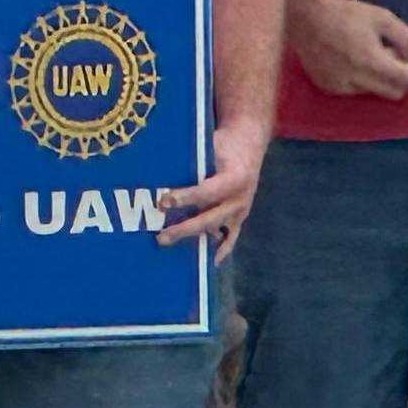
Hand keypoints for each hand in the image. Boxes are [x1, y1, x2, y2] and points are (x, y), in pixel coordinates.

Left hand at [159, 118, 266, 251]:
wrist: (247, 145)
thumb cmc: (222, 144)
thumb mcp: (210, 145)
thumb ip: (192, 161)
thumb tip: (160, 168)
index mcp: (234, 179)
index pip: (206, 192)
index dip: (185, 197)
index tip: (163, 201)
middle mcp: (240, 200)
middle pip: (209, 219)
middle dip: (184, 229)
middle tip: (161, 237)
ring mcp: (241, 213)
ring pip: (216, 231)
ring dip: (194, 241)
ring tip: (173, 249)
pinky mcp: (240, 220)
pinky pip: (230, 240)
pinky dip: (218, 251)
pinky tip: (206, 263)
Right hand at [287, 0, 407, 100]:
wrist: (305, 16)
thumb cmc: (344, 14)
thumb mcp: (381, 16)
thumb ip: (403, 37)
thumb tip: (407, 57)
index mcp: (371, 60)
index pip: (404, 79)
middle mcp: (356, 79)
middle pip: (392, 92)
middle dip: (403, 81)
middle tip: (403, 64)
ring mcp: (340, 86)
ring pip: (373, 91)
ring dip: (380, 79)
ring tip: (372, 55)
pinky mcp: (328, 86)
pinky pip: (354, 89)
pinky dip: (361, 79)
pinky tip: (353, 60)